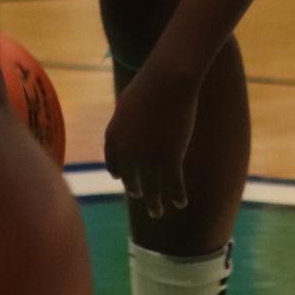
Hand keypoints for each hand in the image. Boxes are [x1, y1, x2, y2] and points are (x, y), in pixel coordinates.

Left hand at [104, 62, 199, 216]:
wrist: (168, 81)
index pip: (113, 162)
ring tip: (157, 213)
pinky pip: (173, 184)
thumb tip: (128, 123)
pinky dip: (177, 195)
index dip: (119, 172)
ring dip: (155, 204)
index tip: (122, 179)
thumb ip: (125, 119)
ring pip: (152, 189)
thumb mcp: (128, 102)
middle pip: (131, 178)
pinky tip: (181, 203)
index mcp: (113, 137)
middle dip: (136, 189)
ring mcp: (148, 159)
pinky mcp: (170, 159)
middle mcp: (127, 153)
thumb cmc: (149, 84)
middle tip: (140, 196)